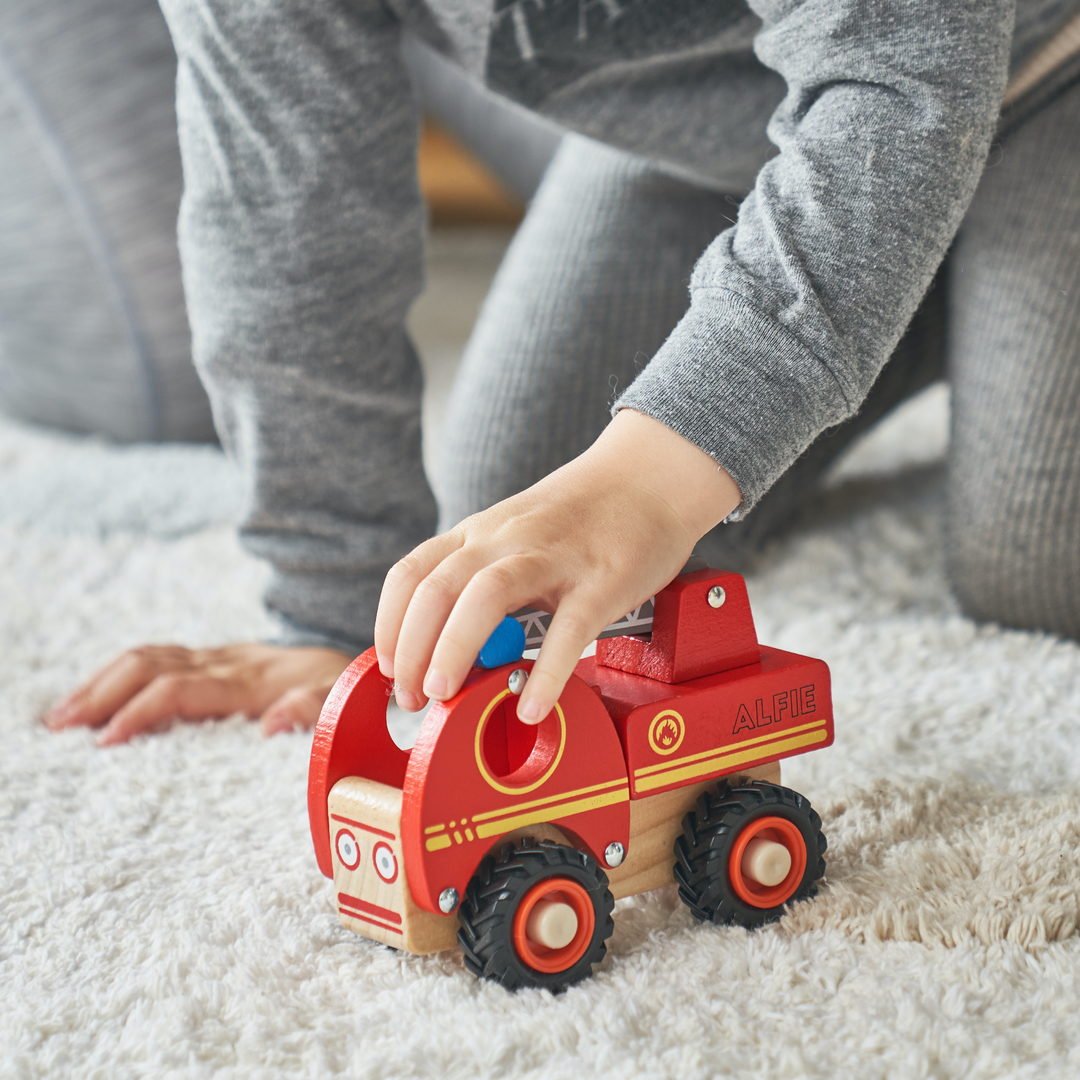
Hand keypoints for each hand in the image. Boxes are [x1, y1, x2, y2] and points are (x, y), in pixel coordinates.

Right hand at [43, 643, 353, 745]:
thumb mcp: (346, 702)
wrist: (370, 659)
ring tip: (64, 713)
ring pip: (151, 657)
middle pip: (152, 666)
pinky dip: (125, 674)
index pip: (181, 689)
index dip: (142, 712)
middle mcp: (231, 662)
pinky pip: (164, 658)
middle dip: (103, 692)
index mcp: (253, 678)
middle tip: (60, 726)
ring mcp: (224, 658)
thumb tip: (271, 725)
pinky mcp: (221, 660)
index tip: (105, 742)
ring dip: (104, 681)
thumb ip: (315, 710)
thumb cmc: (354, 690)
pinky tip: (102, 694)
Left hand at [376, 409, 741, 724]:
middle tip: (411, 696)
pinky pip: (568, 629)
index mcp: (480, 533)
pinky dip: (547, 673)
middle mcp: (506, 540)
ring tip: (446, 695)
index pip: (412, 574)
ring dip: (454, 649)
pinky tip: (532, 705)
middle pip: (437, 588)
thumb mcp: (517, 538)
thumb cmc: (584, 517)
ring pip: (485, 596)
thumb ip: (485, 582)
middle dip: (412, 648)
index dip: (390, 625)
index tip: (390, 668)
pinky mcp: (601, 579)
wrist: (650, 475)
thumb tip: (453, 650)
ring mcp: (553, 557)